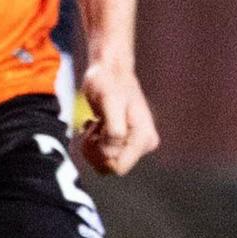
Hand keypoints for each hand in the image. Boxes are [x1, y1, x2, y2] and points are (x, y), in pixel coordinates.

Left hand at [77, 60, 159, 174]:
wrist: (109, 71)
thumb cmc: (109, 83)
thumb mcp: (110, 102)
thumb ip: (114, 129)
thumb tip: (114, 151)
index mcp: (144, 137)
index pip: (118, 166)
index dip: (102, 153)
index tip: (98, 130)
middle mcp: (144, 144)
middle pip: (111, 166)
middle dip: (95, 149)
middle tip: (93, 126)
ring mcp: (135, 144)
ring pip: (105, 162)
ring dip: (92, 145)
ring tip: (94, 124)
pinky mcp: (126, 142)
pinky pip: (104, 156)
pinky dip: (93, 142)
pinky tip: (95, 124)